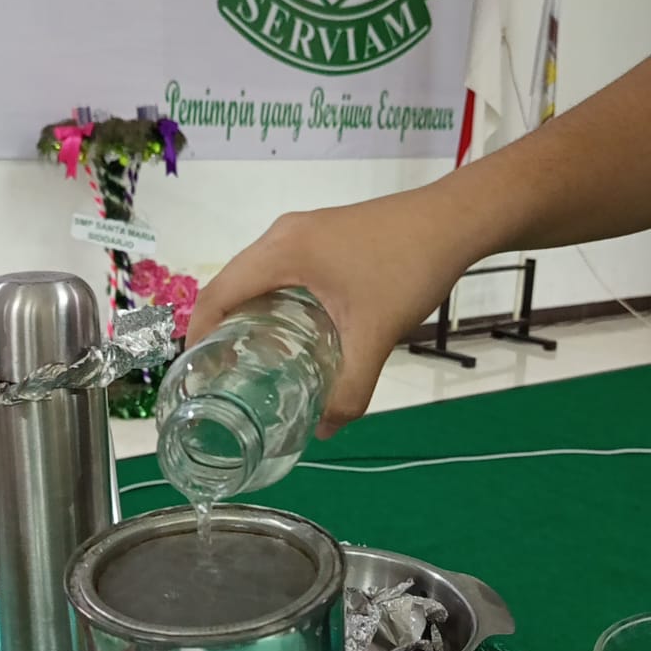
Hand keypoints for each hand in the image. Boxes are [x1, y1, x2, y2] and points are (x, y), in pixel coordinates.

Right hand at [186, 186, 477, 436]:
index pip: (216, 294)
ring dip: (246, 314)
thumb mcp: (376, 336)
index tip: (195, 374)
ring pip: (256, 276)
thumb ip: (349, 389)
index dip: (197, 336)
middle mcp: (282, 235)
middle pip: (230, 284)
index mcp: (281, 252)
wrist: (456, 219)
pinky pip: (279, 269)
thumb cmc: (409, 269)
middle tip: (222, 376)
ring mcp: (303, 230)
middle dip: (219, 330)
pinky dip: (271, 300)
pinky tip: (291, 331)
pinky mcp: (323, 234)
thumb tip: (325, 431)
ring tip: (251, 360)